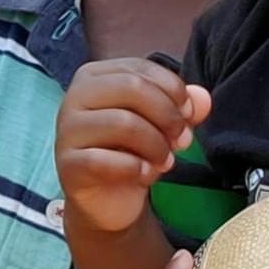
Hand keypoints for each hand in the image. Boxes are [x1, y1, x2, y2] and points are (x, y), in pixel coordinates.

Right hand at [53, 58, 211, 235]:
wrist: (107, 199)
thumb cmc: (131, 151)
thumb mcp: (161, 125)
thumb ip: (183, 107)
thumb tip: (202, 98)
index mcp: (95, 77)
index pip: (140, 68)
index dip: (173, 90)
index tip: (188, 115)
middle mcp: (75, 96)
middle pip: (132, 87)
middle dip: (168, 115)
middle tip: (183, 141)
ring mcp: (67, 131)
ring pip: (123, 122)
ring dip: (156, 146)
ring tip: (166, 161)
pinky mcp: (68, 164)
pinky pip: (106, 160)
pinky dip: (136, 169)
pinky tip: (146, 175)